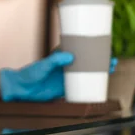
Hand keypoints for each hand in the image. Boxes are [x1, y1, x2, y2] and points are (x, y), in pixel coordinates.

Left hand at [0, 53, 117, 101]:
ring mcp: (67, 76)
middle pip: (87, 61)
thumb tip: (69, 56)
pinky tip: (102, 85)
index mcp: (61, 55)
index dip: (91, 46)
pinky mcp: (66, 88)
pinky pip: (82, 85)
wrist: (22, 90)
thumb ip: (55, 60)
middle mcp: (66, 65)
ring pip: (87, 73)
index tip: (103, 44)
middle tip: (112, 60)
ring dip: (100, 71)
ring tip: (111, 69)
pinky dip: (92, 85)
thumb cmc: (30, 74)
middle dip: (100, 59)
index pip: (79, 48)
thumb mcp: (43, 65)